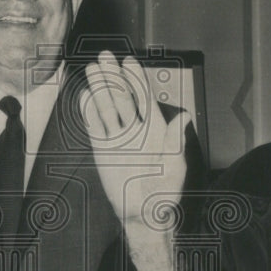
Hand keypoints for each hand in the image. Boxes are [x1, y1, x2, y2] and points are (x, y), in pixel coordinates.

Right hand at [82, 52, 190, 270]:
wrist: (142, 215)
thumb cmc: (164, 194)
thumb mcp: (174, 167)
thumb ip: (175, 141)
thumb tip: (184, 117)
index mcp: (155, 130)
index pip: (144, 98)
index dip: (136, 79)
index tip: (128, 61)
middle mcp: (136, 131)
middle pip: (122, 97)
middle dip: (113, 76)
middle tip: (104, 56)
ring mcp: (118, 139)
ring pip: (107, 107)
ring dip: (100, 88)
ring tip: (92, 69)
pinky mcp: (103, 150)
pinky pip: (94, 127)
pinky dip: (89, 111)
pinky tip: (85, 95)